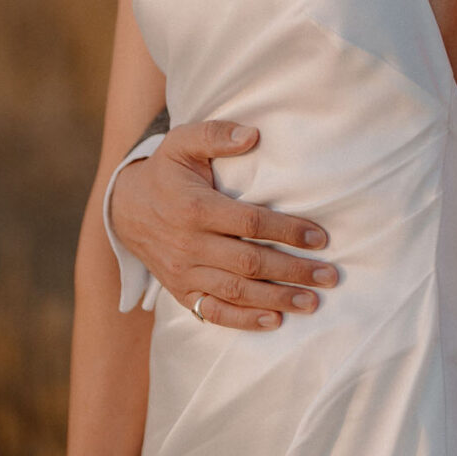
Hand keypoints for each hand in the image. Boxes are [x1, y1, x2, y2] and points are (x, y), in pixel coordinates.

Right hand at [110, 119, 337, 330]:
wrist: (126, 209)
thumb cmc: (166, 173)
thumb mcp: (182, 142)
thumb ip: (216, 135)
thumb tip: (252, 134)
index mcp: (196, 208)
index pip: (251, 222)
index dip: (288, 231)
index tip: (320, 238)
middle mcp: (190, 244)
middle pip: (249, 262)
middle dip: (293, 271)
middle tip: (330, 276)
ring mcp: (185, 272)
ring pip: (237, 292)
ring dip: (277, 299)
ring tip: (312, 302)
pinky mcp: (182, 292)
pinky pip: (213, 312)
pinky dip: (244, 321)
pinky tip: (274, 321)